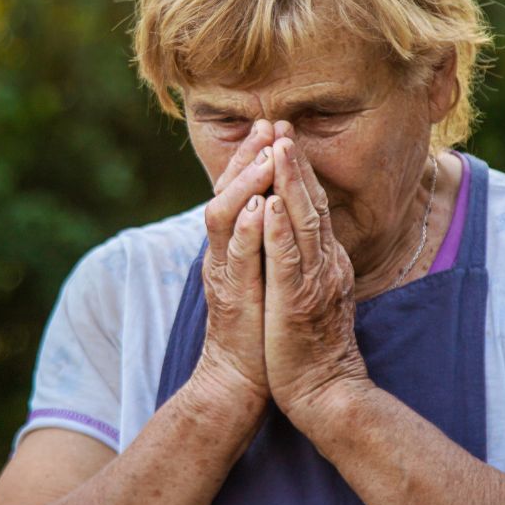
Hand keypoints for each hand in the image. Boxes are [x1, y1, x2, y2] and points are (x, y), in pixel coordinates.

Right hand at [193, 119, 275, 404]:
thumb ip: (264, 243)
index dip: (253, 157)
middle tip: (268, 124)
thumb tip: (281, 210)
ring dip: (245, 183)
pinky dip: (245, 231)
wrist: (240, 380)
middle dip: (248, 157)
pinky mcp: (234, 298)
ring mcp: (224, 273)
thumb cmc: (258, 329)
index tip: (273, 126)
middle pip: (226, 192)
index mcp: (232, 246)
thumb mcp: (262, 275)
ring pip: (225, 217)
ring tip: (266, 154)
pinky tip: (258, 208)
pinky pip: (236, 259)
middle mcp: (222, 253)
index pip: (238, 190)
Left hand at [262, 131, 369, 423]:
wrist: (324, 392)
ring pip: (303, 222)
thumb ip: (308, 260)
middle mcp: (326, 262)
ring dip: (289, 183)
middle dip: (294, 162)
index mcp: (326, 259)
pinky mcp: (298, 302)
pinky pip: (288, 260)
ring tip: (278, 148)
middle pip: (311, 202)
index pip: (312, 204)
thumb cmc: (311, 346)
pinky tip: (267, 206)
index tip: (283, 135)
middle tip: (281, 123)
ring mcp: (315, 281)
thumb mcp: (314, 291)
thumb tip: (295, 232)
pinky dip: (278, 230)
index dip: (298, 169)